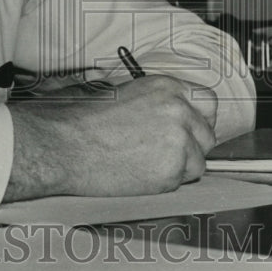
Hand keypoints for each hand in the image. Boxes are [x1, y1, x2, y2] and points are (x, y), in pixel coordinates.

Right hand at [5, 75, 216, 201]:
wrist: (64, 144)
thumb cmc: (80, 119)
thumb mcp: (119, 92)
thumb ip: (150, 100)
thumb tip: (160, 111)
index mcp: (166, 87)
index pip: (207, 103)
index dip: (196, 120)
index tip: (188, 130)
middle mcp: (178, 110)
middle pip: (207, 134)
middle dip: (191, 146)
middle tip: (164, 152)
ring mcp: (178, 140)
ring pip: (198, 162)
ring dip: (179, 167)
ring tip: (146, 164)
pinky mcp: (172, 170)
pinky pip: (182, 182)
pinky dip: (165, 183)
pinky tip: (139, 174)